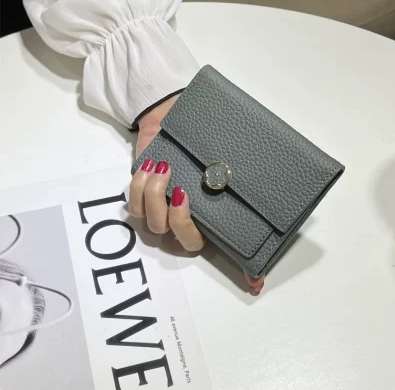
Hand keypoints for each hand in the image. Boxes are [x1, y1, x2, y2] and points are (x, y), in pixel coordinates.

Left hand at [129, 95, 264, 295]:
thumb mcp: (215, 156)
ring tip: (163, 169)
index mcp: (211, 216)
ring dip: (155, 198)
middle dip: (180, 220)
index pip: (230, 251)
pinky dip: (138, 189)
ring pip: (154, 227)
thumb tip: (257, 175)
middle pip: (184, 243)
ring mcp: (162, 213)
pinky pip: (132, 209)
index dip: (244, 270)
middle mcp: (187, 222)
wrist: (168, 119)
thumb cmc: (195, 142)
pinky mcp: (139, 199)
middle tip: (182, 191)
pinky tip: (149, 169)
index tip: (255, 281)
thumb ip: (233, 176)